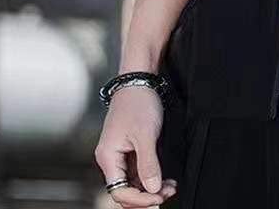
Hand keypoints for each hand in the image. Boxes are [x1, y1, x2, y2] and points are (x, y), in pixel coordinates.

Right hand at [94, 86, 175, 206]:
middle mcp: (111, 159)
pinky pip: (137, 171)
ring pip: (133, 182)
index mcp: (108, 157)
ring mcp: (120, 155)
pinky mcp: (130, 149)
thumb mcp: (145, 135)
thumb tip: (153, 189)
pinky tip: (165, 178)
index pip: (119, 191)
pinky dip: (151, 176)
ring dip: (150, 188)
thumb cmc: (137, 103)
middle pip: (124, 190)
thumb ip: (148, 164)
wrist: (139, 81)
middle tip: (166, 194)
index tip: (158, 198)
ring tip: (170, 187)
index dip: (139, 199)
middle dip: (146, 196)